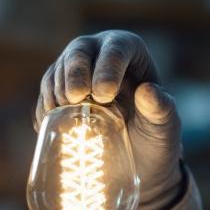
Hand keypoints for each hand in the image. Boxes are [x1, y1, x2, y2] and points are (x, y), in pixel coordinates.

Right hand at [36, 31, 183, 209]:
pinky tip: (51, 124)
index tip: (104, 94)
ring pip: (57, 70)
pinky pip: (45, 94)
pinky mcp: (59, 94)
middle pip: (79, 51)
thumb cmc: (155, 138)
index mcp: (130, 53)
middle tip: (75, 98)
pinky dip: (45, 108)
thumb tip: (148, 91)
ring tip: (66, 114)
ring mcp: (77, 73)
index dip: (107, 66)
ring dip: (57, 91)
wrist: (136, 162)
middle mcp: (100, 55)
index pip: (116, 48)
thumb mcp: (165, 127)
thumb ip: (162, 109)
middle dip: (74, 73)